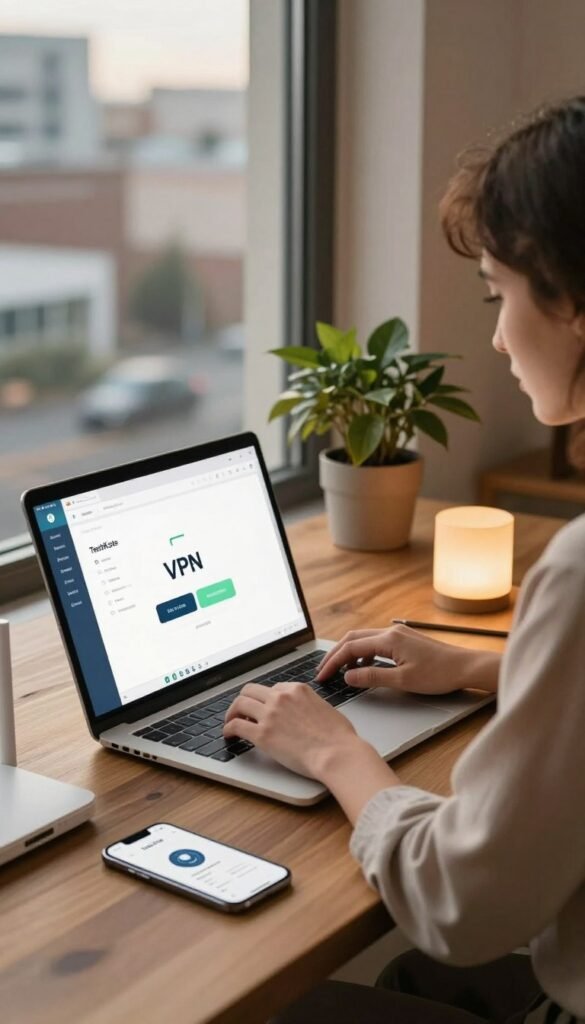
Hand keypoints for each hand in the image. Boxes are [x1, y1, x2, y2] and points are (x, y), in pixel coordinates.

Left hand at [223, 681, 364, 778]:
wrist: (336, 753)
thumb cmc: (338, 737)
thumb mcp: (325, 708)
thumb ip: (310, 705)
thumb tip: (305, 712)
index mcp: (298, 689)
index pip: (273, 688)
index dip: (266, 699)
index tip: (264, 708)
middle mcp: (281, 697)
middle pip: (251, 690)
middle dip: (245, 700)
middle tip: (242, 711)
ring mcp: (270, 714)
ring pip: (240, 704)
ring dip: (232, 712)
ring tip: (231, 722)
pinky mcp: (262, 734)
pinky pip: (236, 725)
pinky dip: (228, 729)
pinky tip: (229, 735)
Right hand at [317, 624, 499, 694]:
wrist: (465, 667)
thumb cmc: (439, 675)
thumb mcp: (403, 681)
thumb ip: (372, 678)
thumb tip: (348, 677)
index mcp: (389, 640)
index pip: (351, 648)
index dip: (332, 662)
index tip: (322, 676)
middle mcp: (391, 632)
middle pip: (353, 639)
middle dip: (335, 655)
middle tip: (324, 672)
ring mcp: (398, 634)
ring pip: (364, 640)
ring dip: (349, 655)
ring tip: (341, 674)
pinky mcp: (404, 640)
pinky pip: (376, 644)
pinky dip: (364, 655)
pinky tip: (363, 669)